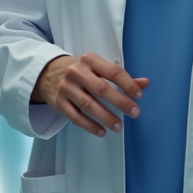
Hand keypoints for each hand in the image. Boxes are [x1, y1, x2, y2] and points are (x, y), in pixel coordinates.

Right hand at [31, 54, 148, 136]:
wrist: (48, 73)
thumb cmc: (80, 71)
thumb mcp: (97, 68)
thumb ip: (120, 77)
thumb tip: (144, 84)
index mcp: (90, 60)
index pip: (113, 72)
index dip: (127, 84)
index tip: (138, 96)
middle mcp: (77, 72)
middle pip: (101, 89)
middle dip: (120, 102)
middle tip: (135, 113)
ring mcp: (66, 87)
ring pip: (88, 104)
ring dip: (106, 117)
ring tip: (118, 126)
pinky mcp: (58, 102)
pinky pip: (75, 117)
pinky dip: (89, 126)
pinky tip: (101, 131)